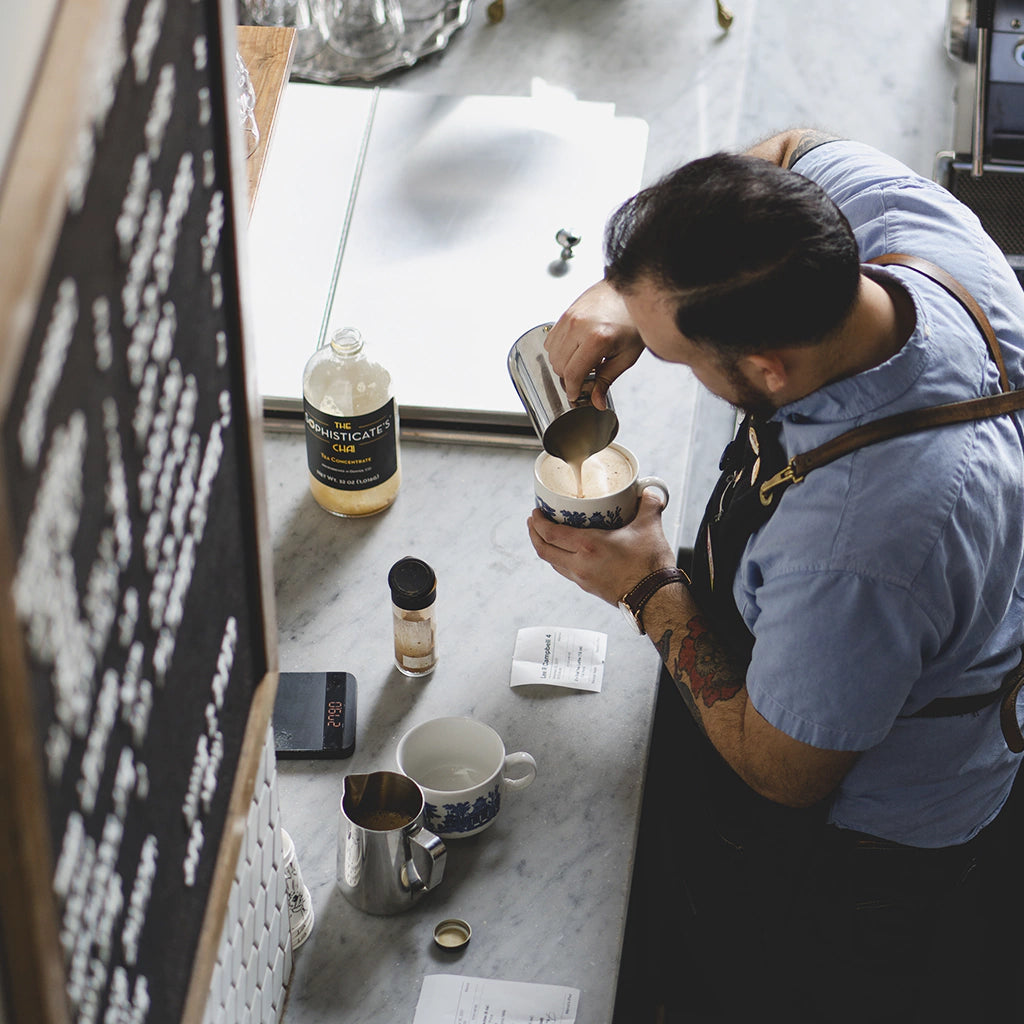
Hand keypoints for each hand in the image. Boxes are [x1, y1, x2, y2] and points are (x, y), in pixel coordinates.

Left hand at [527, 490, 676, 604]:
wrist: (656, 598)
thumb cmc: (650, 567)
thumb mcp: (650, 527)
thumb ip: (648, 504)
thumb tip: (649, 491)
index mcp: (588, 546)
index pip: (551, 534)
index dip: (538, 522)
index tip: (535, 512)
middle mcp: (580, 564)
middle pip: (544, 550)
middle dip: (534, 534)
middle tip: (533, 521)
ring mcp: (583, 579)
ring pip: (553, 562)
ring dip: (545, 548)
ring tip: (546, 535)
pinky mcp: (589, 588)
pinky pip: (565, 571)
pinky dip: (559, 559)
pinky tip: (566, 553)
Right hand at [545, 280, 644, 407]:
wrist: (630, 291)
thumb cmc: (632, 321)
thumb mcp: (626, 356)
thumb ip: (607, 379)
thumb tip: (596, 402)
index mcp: (597, 339)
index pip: (572, 374)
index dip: (572, 390)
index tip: (575, 396)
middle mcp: (579, 327)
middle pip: (559, 366)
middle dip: (569, 377)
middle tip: (584, 377)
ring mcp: (570, 318)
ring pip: (552, 354)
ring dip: (563, 364)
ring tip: (582, 361)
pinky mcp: (566, 313)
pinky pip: (551, 340)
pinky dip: (559, 349)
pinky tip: (575, 349)